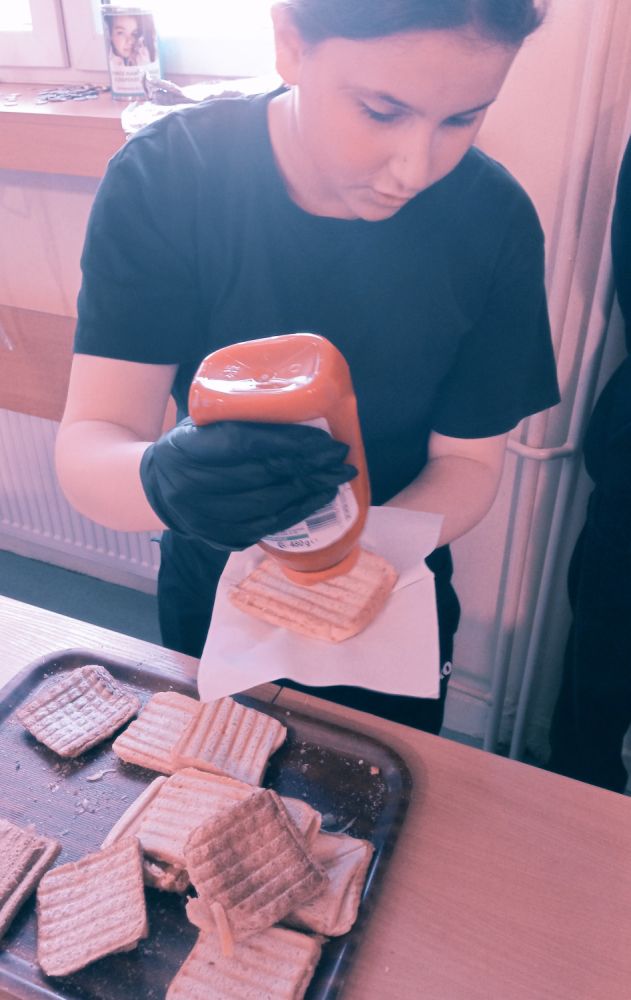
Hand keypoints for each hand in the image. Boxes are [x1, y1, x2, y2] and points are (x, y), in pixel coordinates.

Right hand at [140, 418, 356, 549]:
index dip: (289, 442)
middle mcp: (192, 486)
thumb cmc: (192, 446)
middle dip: (309, 467)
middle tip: (341, 459)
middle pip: (262, 476)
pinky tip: (318, 498)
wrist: (156, 488)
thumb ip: (239, 420)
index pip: (245, 444)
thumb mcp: (203, 424)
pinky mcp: (219, 537)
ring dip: (309, 492)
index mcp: (187, 448)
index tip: (323, 440)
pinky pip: (267, 526)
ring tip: (337, 478)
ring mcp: (204, 517)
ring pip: (268, 505)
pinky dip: (297, 511)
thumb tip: (301, 411)